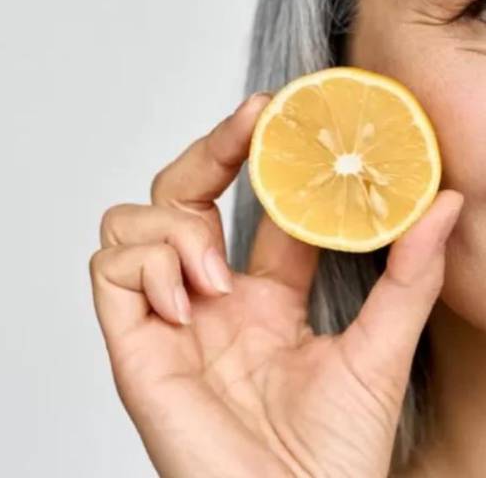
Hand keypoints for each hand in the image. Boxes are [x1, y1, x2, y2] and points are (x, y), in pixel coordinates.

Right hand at [89, 93, 463, 477]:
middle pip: (176, 192)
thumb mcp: (377, 349)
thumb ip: (407, 277)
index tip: (269, 111)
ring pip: (129, 222)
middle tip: (243, 128)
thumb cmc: (332, 454)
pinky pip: (109, 269)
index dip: (249, 151)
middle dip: (207, 152)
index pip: (241, 202)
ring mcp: (163, 315)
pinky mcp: (131, 342)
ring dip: (175, 229)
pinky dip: (147, 268)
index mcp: (257, 291)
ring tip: (215, 276)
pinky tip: (187, 304)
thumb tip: (445, 205)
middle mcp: (204, 293)